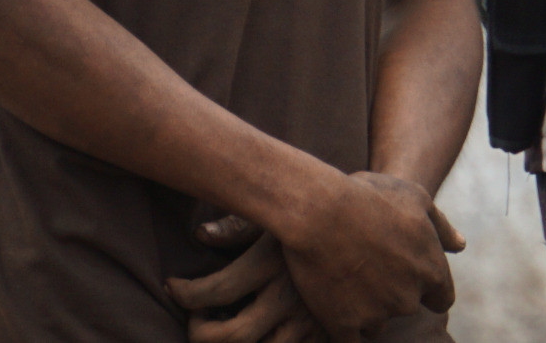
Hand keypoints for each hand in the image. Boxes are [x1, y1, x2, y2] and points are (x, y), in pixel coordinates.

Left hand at [168, 218, 315, 342]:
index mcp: (271, 262)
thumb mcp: (274, 215)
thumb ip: (236, 226)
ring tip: (224, 325)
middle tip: (196, 317)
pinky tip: (257, 332)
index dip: (184, 293)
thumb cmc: (312, 218)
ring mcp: (310, 321)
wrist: (371, 234)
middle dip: (200, 332)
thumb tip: (200, 235)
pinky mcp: (326, 334)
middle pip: (231, 336)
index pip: (214, 290)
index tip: (174, 286)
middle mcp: (289, 296)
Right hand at [270, 171, 463, 341]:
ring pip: (376, 324)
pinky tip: (334, 308)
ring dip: (365, 309)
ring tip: (344, 276)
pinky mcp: (344, 325)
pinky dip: (343, 328)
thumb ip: (442, 227)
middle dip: (391, 292)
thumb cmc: (368, 196)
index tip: (404, 275)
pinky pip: (349, 340)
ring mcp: (377, 315)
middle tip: (366, 264)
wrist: (319, 210)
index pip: (441, 299)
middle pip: (405, 308)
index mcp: (431, 271)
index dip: (426, 289)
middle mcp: (409, 299)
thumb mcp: (414, 198)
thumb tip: (460, 245)